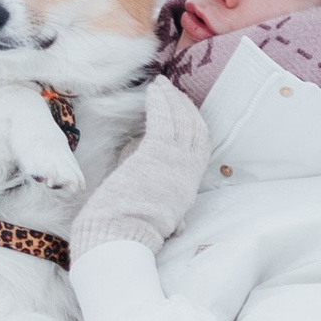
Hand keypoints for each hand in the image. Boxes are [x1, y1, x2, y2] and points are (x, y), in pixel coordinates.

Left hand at [68, 79, 209, 262]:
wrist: (120, 235)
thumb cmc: (130, 230)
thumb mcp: (159, 216)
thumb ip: (164, 202)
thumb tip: (168, 205)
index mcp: (189, 186)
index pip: (200, 146)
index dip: (194, 123)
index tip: (184, 108)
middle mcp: (187, 171)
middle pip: (195, 128)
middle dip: (184, 105)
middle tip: (172, 90)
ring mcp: (175, 162)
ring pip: (181, 120)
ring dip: (171, 98)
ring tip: (161, 84)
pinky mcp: (157, 154)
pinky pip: (163, 120)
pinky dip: (160, 102)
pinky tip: (153, 90)